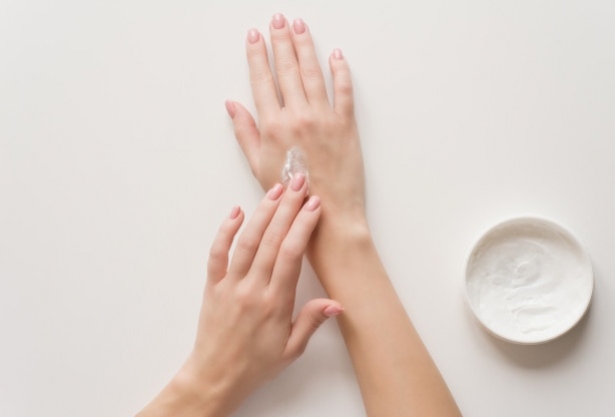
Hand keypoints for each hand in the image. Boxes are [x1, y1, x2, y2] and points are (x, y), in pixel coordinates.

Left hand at [137, 176, 342, 416]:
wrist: (216, 377)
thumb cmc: (256, 364)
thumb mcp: (291, 349)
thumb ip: (312, 321)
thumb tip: (337, 303)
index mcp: (275, 303)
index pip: (291, 255)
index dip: (303, 226)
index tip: (314, 205)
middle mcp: (252, 289)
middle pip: (271, 239)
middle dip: (287, 207)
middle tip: (298, 182)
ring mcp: (230, 285)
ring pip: (246, 241)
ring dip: (262, 212)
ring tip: (276, 190)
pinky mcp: (212, 286)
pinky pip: (217, 253)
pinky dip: (225, 230)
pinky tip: (236, 211)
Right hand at [226, 13, 365, 216]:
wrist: (327, 215)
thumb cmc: (291, 195)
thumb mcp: (257, 166)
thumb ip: (245, 132)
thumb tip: (232, 105)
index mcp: (273, 125)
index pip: (263, 80)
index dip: (258, 55)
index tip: (255, 36)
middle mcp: (298, 116)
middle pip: (288, 69)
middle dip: (281, 40)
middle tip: (278, 19)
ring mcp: (324, 118)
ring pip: (314, 72)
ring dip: (306, 46)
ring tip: (300, 26)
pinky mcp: (346, 125)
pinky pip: (344, 90)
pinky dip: (341, 71)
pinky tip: (336, 55)